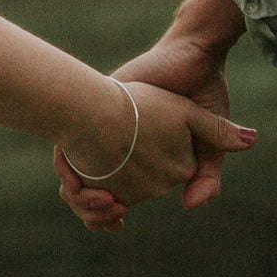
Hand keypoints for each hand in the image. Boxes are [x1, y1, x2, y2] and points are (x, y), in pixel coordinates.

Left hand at [54, 37, 231, 231]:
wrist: (193, 54)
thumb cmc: (203, 95)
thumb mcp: (208, 144)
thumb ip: (206, 176)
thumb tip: (189, 206)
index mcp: (138, 155)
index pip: (109, 196)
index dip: (105, 216)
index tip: (116, 223)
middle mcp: (116, 143)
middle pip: (85, 189)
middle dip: (90, 207)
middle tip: (110, 209)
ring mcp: (105, 124)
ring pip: (72, 173)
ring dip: (79, 194)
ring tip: (101, 199)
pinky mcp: (97, 104)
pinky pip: (68, 142)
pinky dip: (68, 165)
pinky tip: (83, 176)